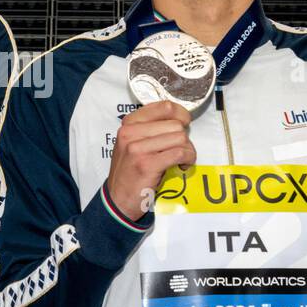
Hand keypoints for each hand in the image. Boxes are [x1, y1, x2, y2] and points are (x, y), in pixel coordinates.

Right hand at [106, 100, 196, 220]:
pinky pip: (180, 153)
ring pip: (180, 138)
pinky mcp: (147, 164)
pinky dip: (188, 159)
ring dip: (188, 150)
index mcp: (129, 123)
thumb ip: (150, 128)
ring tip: (181, 160)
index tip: (184, 126)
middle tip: (179, 151)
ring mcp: (137, 149)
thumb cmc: (129, 171)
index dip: (181, 115)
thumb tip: (180, 119)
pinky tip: (182, 166)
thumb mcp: (132, 143)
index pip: (165, 107)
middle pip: (176, 124)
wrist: (117, 199)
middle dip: (184, 138)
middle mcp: (130, 133)